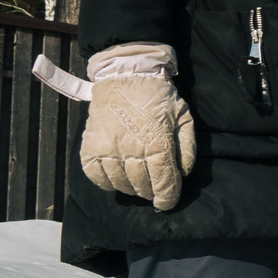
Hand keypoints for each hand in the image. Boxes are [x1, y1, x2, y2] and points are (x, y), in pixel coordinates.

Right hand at [80, 48, 195, 212]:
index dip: (167, 198)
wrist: (127, 74)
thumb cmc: (159, 97)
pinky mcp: (90, 145)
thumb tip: (183, 174)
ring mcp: (108, 147)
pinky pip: (95, 175)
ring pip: (119, 183)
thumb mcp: (184, 118)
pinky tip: (115, 180)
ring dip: (130, 189)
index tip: (167, 204)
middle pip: (142, 186)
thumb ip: (187, 148)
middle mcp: (131, 148)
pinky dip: (105, 182)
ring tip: (137, 185)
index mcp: (157, 143)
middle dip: (151, 192)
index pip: (163, 182)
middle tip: (154, 190)